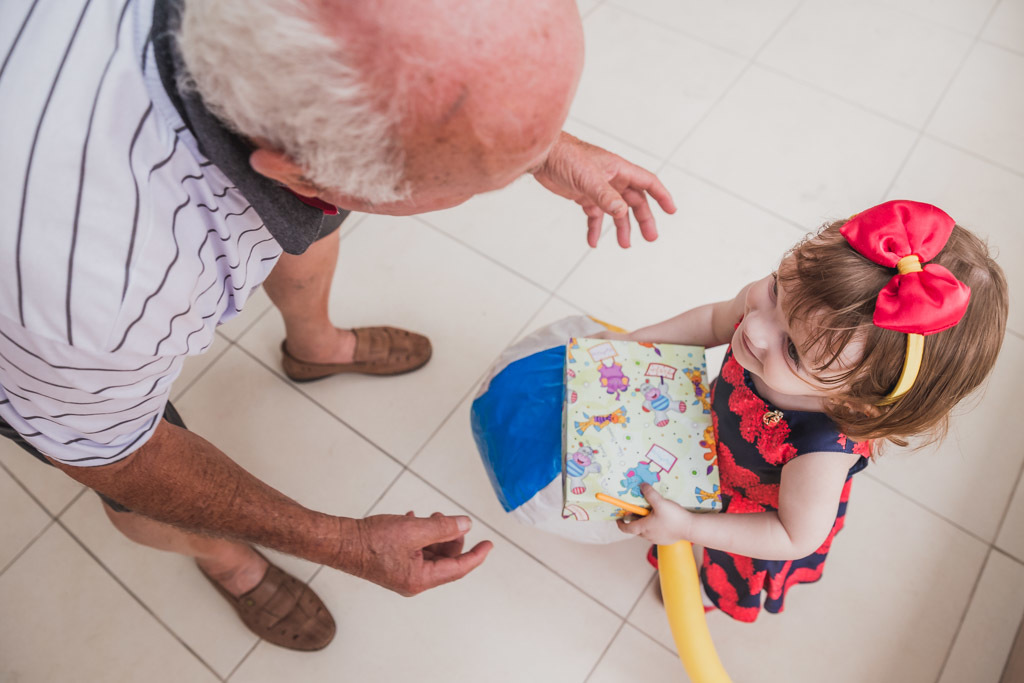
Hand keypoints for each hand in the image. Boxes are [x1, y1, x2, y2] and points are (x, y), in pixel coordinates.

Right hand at [342, 512, 492, 595]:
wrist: (341, 542)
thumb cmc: (371, 540)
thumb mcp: (414, 529)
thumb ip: (443, 527)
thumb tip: (465, 525)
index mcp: (421, 579)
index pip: (458, 568)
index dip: (476, 555)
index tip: (489, 544)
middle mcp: (414, 581)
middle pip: (445, 559)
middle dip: (449, 537)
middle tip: (444, 517)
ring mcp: (403, 574)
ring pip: (431, 553)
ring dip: (434, 533)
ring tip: (426, 516)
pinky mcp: (394, 565)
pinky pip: (417, 550)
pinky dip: (420, 535)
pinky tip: (412, 519)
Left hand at [532, 131, 675, 247]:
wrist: (542, 156)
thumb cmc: (566, 157)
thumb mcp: (588, 178)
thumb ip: (606, 196)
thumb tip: (622, 213)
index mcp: (619, 169)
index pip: (648, 182)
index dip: (661, 196)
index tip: (671, 211)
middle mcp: (612, 178)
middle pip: (635, 201)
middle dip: (643, 219)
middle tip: (650, 237)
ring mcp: (598, 188)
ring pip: (617, 211)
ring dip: (621, 228)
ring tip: (624, 245)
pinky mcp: (584, 196)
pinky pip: (595, 215)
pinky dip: (595, 228)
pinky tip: (593, 242)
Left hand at [616, 484, 692, 545]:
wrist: (691, 528)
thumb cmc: (674, 517)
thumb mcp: (660, 502)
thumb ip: (650, 493)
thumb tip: (642, 485)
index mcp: (644, 528)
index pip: (626, 528)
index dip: (620, 523)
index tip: (618, 518)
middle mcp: (648, 536)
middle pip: (636, 529)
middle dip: (634, 520)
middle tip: (636, 510)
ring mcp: (657, 539)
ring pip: (646, 531)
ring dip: (645, 523)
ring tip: (650, 512)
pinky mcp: (665, 540)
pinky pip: (655, 533)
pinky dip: (654, 526)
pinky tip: (661, 518)